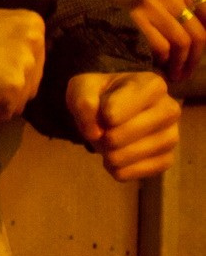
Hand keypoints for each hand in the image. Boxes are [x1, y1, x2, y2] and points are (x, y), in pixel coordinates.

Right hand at [0, 8, 45, 119]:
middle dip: (10, 84)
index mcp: (33, 25)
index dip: (16, 66)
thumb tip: (24, 53)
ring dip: (2, 99)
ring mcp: (25, 66)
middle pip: (32, 78)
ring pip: (23, 97)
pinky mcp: (13, 87)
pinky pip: (8, 110)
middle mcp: (34, 43)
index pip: (37, 56)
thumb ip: (15, 36)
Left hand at [65, 70, 181, 180]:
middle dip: (111, 136)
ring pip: (142, 152)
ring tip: (105, 149)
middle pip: (136, 129)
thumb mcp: (82, 88)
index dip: (109, 112)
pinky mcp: (167, 158)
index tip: (104, 116)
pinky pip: (146, 171)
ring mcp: (171, 135)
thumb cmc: (100, 95)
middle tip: (101, 136)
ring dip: (115, 155)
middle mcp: (169, 108)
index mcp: (150, 84)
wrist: (110, 113)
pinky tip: (114, 163)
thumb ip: (83, 102)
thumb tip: (94, 133)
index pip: (130, 101)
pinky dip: (124, 170)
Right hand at [126, 0, 205, 86]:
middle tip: (185, 74)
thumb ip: (189, 22)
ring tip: (174, 75)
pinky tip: (158, 67)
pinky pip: (162, 47)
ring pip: (182, 43)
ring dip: (180, 65)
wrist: (96, 19)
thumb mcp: (166, 15)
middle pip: (198, 35)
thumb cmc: (138, 23)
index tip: (201, 54)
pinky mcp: (138, 19)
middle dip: (195, 60)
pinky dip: (163, 61)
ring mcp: (151, 5)